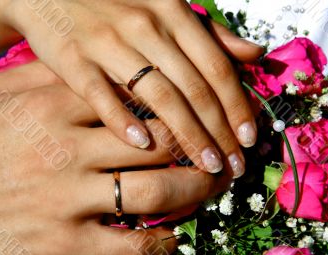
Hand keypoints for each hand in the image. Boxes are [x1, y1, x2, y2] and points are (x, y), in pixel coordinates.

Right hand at [0, 0, 262, 176]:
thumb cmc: (117, 4)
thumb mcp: (168, 8)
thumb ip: (212, 33)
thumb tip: (254, 53)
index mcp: (173, 14)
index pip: (216, 68)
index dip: (237, 106)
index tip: (250, 139)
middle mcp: (147, 27)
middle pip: (193, 88)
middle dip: (219, 132)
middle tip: (235, 165)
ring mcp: (109, 43)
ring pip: (158, 95)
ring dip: (187, 135)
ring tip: (206, 166)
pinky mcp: (74, 59)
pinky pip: (101, 94)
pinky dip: (122, 120)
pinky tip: (142, 146)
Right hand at [0, 65, 220, 254]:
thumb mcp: (0, 98)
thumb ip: (46, 80)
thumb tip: (95, 74)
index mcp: (56, 108)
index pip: (139, 101)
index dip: (179, 109)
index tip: (201, 115)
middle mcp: (67, 150)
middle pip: (159, 144)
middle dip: (200, 149)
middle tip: (221, 154)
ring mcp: (66, 199)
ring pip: (155, 192)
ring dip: (195, 191)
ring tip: (211, 187)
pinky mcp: (61, 246)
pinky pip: (129, 246)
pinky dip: (159, 242)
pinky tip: (171, 236)